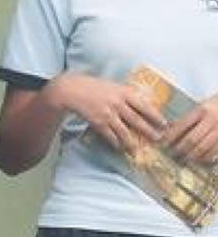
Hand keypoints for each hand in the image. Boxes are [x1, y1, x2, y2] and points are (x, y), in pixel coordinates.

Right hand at [47, 72, 166, 154]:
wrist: (71, 89)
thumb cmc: (93, 86)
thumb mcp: (113, 86)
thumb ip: (127, 94)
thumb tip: (143, 103)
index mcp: (124, 92)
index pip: (145, 106)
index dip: (156, 116)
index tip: (165, 124)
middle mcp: (118, 104)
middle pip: (137, 121)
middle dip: (149, 132)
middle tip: (158, 139)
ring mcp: (108, 114)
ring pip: (125, 132)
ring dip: (132, 143)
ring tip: (138, 150)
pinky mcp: (98, 122)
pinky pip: (110, 136)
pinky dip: (115, 142)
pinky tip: (119, 147)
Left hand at [164, 95, 217, 164]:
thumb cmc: (213, 107)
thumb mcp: (200, 107)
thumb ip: (187, 119)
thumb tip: (168, 131)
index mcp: (201, 111)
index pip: (182, 125)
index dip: (171, 136)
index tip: (163, 143)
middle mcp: (212, 120)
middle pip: (192, 140)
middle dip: (180, 149)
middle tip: (172, 154)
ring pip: (203, 149)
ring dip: (192, 156)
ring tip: (184, 159)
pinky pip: (215, 152)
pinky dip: (205, 158)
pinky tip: (199, 160)